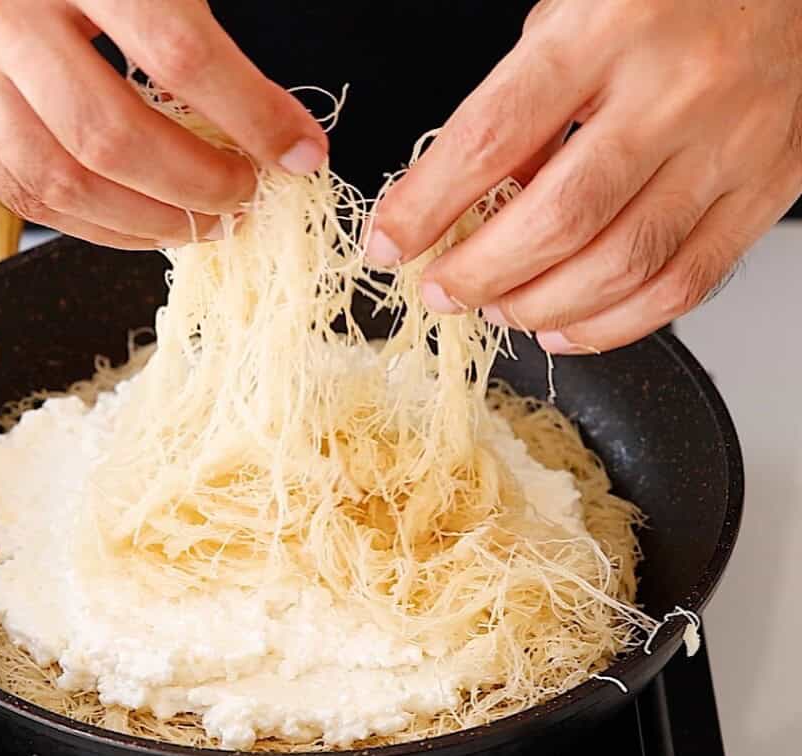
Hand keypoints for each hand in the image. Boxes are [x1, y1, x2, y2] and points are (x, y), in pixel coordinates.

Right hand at [0, 0, 326, 247]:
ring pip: (64, 183)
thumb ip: (169, 7)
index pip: (175, 47)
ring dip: (150, 222)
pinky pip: (23, 196)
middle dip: (198, 184)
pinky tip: (140, 223)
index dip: (249, 113)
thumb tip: (253, 101)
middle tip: (246, 196)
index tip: (298, 149)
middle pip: (113, 137)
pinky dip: (95, 224)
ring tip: (204, 221)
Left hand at [368, 0, 801, 352]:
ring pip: (620, 265)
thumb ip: (523, 103)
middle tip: (444, 291)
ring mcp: (730, 144)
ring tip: (500, 310)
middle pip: (559, 220)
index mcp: (610, 26)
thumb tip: (473, 202)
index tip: (388, 243)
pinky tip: (566, 327)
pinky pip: (680, 284)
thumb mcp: (578, 13)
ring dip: (540, 307)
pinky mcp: (767, 190)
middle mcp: (676, 89)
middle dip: (481, 273)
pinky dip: (612, 326)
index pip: (494, 135)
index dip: (428, 205)